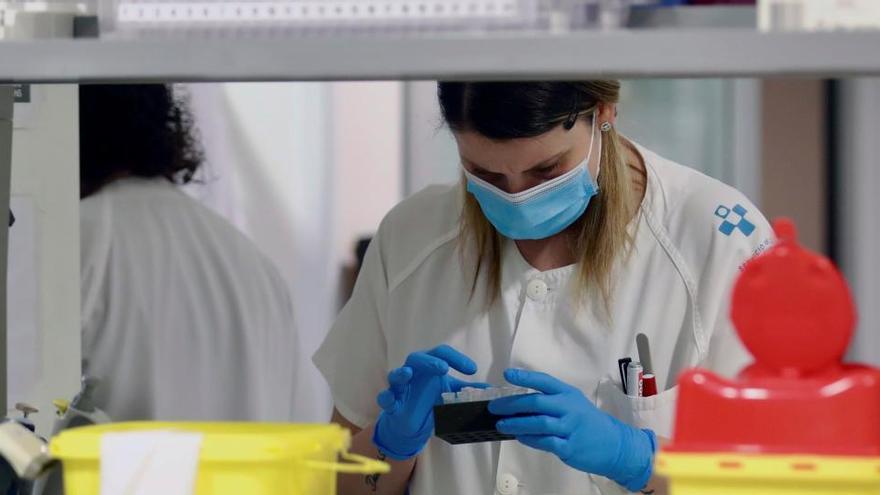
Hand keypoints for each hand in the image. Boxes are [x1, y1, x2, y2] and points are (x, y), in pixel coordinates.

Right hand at [373, 345, 482, 459]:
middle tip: (443, 368)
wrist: (412, 423)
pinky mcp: (391, 402)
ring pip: (395, 374)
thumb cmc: (429, 400)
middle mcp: (413, 372)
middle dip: (429, 361)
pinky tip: (391, 399)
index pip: (441, 353)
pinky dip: (386, 397)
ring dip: (401, 374)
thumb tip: (492, 389)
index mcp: (429, 366)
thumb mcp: (451, 394)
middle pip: (417, 358)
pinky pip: (385, 397)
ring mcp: (400, 386)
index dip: (457, 359)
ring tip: (407, 374)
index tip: (473, 370)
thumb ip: (468, 391)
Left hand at [489, 369, 656, 491]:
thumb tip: (517, 401)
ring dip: (516, 424)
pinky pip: (545, 442)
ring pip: (538, 424)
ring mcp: (570, 428)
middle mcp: (569, 408)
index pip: (544, 381)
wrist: (613, 444)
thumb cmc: (587, 421)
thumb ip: (550, 400)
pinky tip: (519, 437)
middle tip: (494, 407)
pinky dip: (529, 439)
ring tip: (501, 424)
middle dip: (511, 405)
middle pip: (536, 403)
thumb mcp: (573, 402)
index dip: (525, 377)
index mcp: (568, 393)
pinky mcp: (569, 447)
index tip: (506, 375)